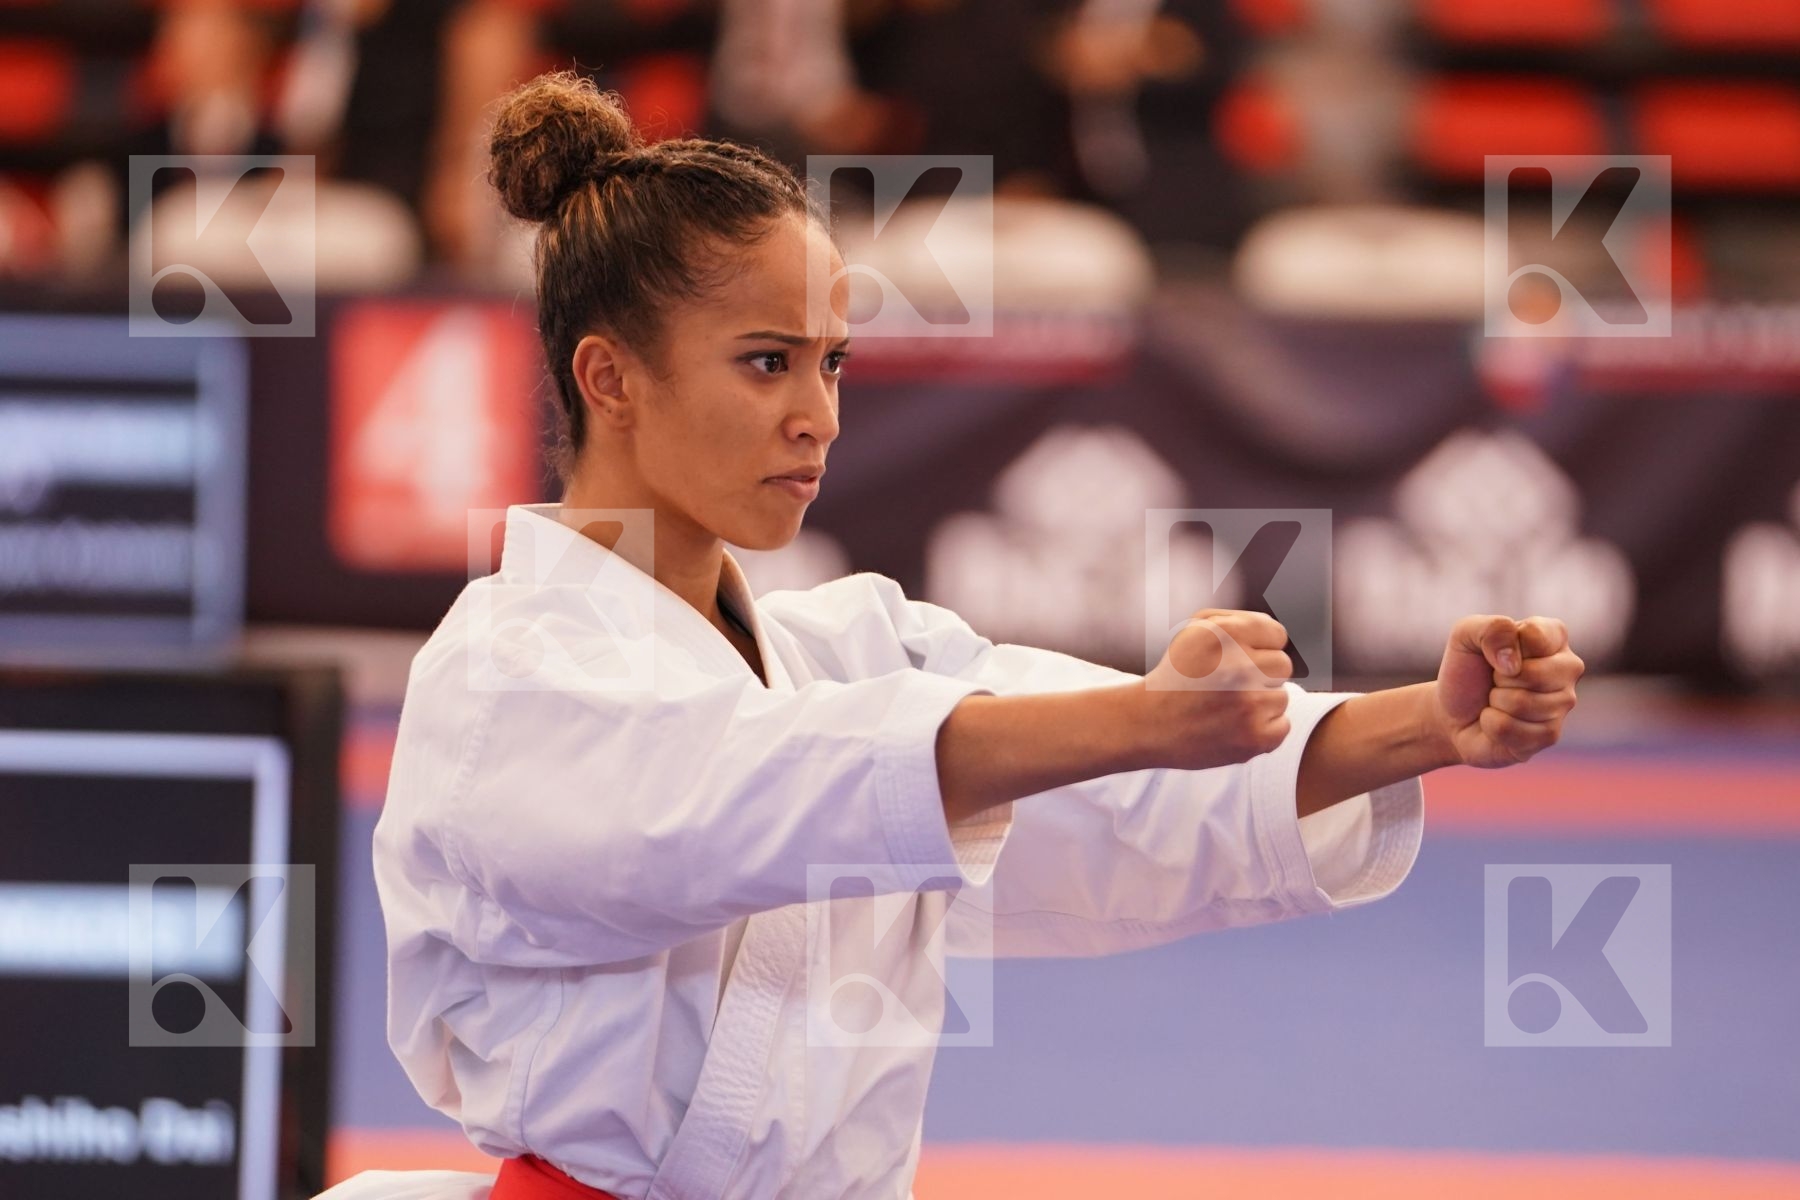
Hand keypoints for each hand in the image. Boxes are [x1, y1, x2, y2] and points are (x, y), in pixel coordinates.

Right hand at [1140, 608, 1293, 770]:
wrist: (1148, 723)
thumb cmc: (1178, 674)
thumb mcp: (1195, 631)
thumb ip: (1239, 622)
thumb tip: (1275, 634)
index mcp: (1225, 634)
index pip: (1277, 634)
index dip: (1258, 646)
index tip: (1237, 659)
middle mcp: (1239, 666)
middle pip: (1282, 665)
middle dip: (1260, 674)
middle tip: (1229, 686)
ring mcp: (1248, 704)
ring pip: (1281, 697)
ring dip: (1259, 702)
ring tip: (1226, 708)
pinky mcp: (1254, 737)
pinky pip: (1282, 725)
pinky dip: (1262, 728)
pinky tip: (1233, 726)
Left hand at [1433, 615, 1583, 768]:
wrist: (1453, 712)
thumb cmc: (1466, 669)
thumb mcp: (1465, 635)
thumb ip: (1492, 629)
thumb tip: (1513, 663)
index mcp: (1554, 636)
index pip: (1536, 636)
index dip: (1504, 646)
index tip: (1495, 651)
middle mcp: (1568, 667)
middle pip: (1534, 674)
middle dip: (1499, 678)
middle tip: (1495, 680)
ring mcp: (1563, 704)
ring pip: (1522, 704)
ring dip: (1494, 702)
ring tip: (1495, 699)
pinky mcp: (1550, 735)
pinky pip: (1511, 729)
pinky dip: (1491, 724)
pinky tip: (1496, 720)